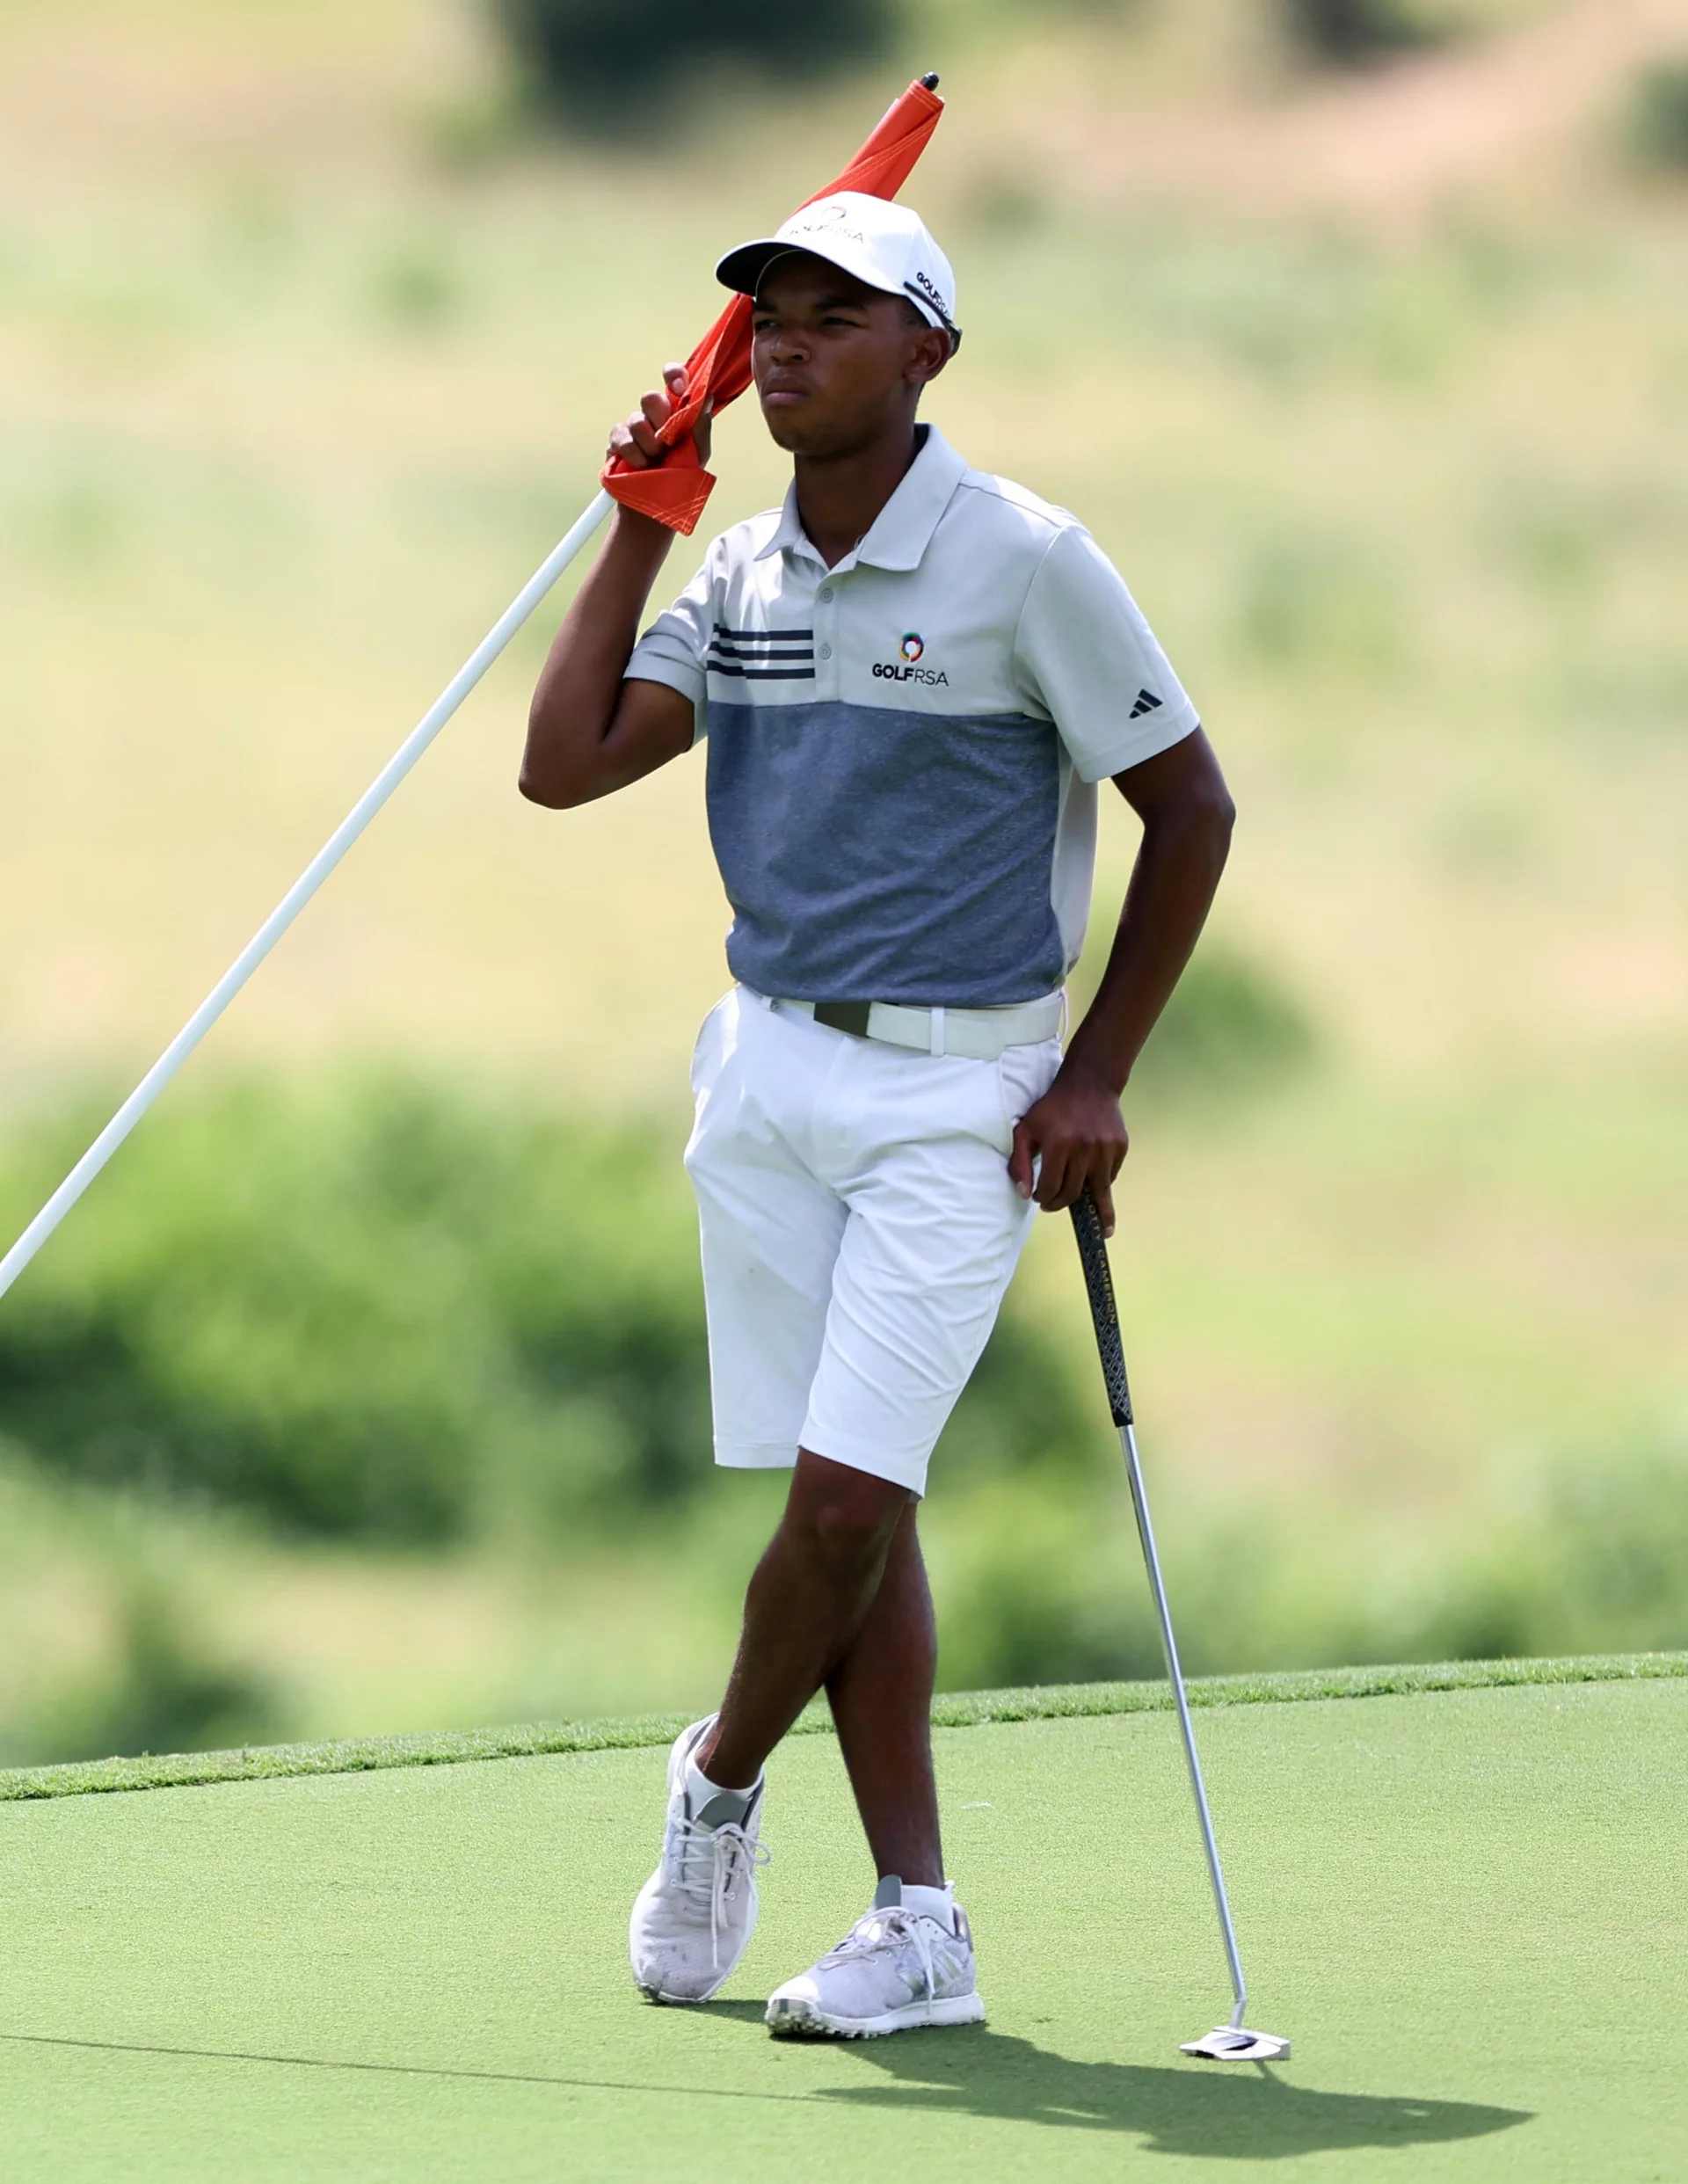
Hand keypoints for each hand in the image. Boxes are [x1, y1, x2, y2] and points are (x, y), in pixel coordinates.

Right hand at [607, 363, 711, 470]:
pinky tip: (641, 467)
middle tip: (667, 444)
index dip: (674, 375)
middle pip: (650, 398)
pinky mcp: (617, 441)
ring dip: (650, 447)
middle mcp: (654, 415)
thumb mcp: (698, 452)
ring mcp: (633, 427)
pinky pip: (624, 440)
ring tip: (656, 462)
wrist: (655, 505)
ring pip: (637, 422)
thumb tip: (706, 396)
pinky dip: (636, 457)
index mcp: (676, 412)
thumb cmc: (680, 478)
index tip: (679, 387)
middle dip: (659, 421)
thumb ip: (701, 424)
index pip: (673, 379)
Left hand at [1008, 1061, 1128, 1234]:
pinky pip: (1109, 1177)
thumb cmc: (1052, 1108)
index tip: (1039, 1198)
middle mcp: (1085, 1149)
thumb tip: (1024, 1194)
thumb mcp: (1026, 1129)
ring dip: (1092, 1208)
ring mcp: (1106, 1149)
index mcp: (1059, 1145)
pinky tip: (1092, 1183)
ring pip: (1098, 1192)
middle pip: (1073, 1193)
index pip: (1051, 1188)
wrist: (1089, 1084)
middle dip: (1060, 1203)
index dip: (1042, 1198)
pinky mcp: (1120, 1148)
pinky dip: (1100, 1184)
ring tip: (1099, 1228)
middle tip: (1052, 1204)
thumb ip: (1020, 1162)